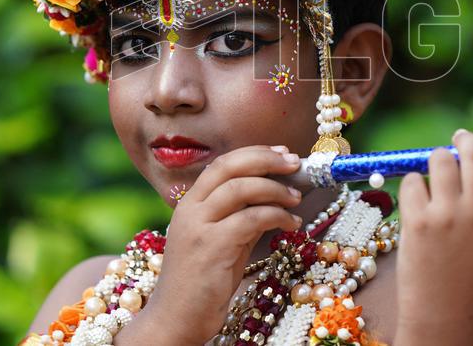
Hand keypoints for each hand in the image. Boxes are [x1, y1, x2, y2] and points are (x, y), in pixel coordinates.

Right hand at [140, 145, 302, 344]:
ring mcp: (199, 227)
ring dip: (276, 189)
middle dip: (266, 159)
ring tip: (296, 199)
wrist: (176, 320)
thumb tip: (274, 196)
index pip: (222, 163)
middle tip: (294, 163)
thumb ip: (240, 216)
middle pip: (230, 166)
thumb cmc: (202, 283)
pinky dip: (277, 215)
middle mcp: (190, 209)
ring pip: (242, 188)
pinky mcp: (212, 247)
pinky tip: (292, 224)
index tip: (281, 153)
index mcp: (190, 203)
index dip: (254, 153)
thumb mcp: (221, 241)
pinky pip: (251, 218)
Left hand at [395, 124, 472, 345]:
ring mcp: (448, 215)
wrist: (446, 321)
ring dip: (437, 160)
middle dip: (465, 140)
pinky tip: (416, 202)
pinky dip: (414, 185)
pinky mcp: (417, 221)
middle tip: (458, 137)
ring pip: (440, 160)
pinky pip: (413, 182)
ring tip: (435, 174)